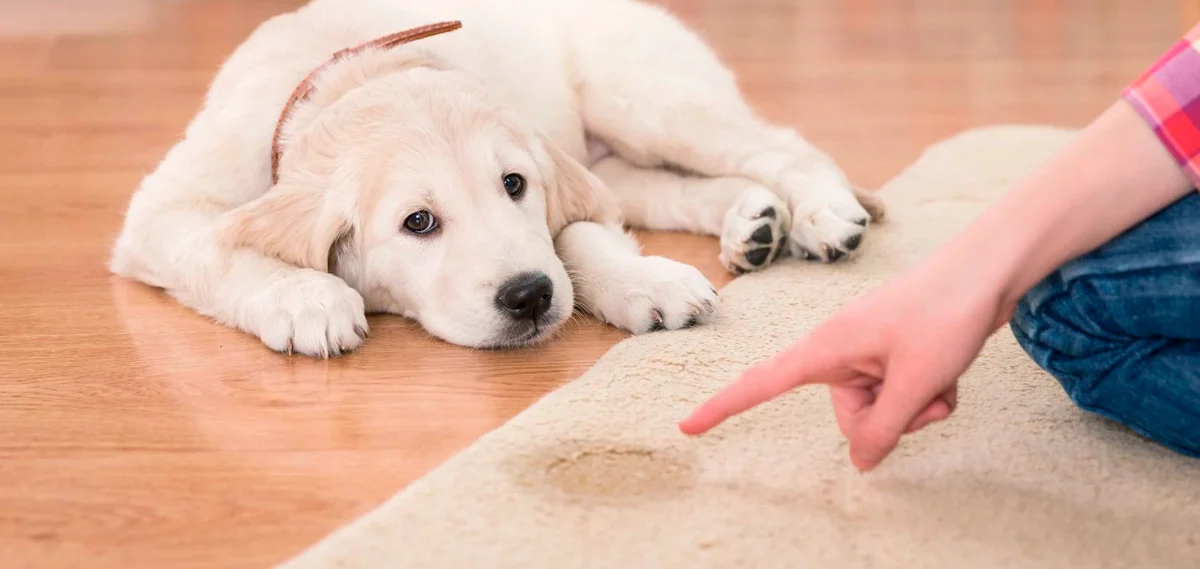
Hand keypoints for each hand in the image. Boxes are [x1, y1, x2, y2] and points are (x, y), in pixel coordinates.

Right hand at [678, 254, 1006, 470]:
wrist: (988, 270)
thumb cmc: (945, 313)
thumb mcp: (915, 382)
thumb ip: (884, 429)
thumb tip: (861, 462)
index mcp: (827, 348)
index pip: (762, 383)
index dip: (724, 407)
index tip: (687, 426)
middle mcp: (841, 351)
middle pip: (849, 416)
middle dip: (890, 419)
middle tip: (924, 393)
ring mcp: (870, 353)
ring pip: (882, 410)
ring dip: (917, 406)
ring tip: (942, 377)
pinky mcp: (895, 354)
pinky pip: (902, 395)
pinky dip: (929, 394)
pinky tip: (950, 372)